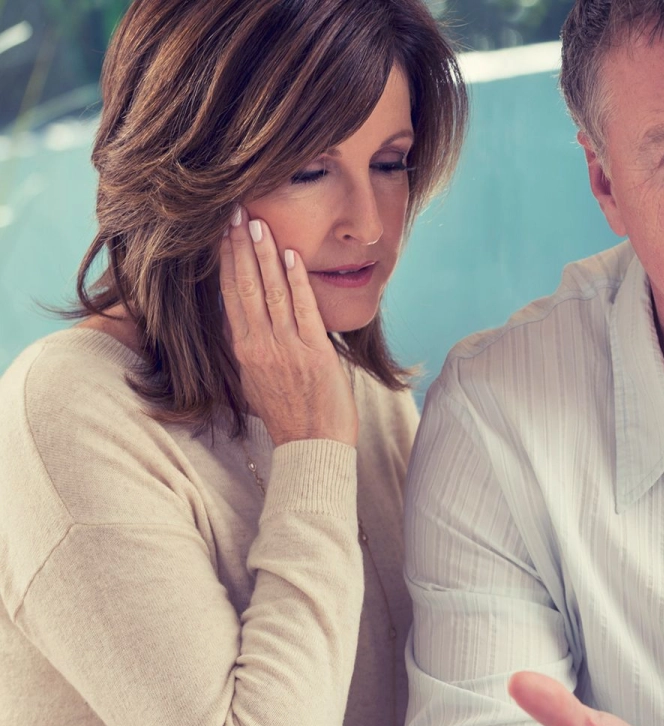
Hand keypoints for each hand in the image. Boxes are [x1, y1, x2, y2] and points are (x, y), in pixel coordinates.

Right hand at [219, 206, 357, 446]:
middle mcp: (259, 346)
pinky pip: (303, 309)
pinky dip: (296, 281)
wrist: (311, 447)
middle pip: (244, 287)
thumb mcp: (256, 381)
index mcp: (245, 350)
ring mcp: (285, 348)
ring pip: (271, 293)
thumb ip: (252, 349)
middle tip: (235, 212)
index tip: (223, 233)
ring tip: (258, 224)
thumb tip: (243, 322)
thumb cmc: (290, 416)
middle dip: (239, 247)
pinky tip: (291, 256)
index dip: (227, 262)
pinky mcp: (314, 353)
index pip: (231, 296)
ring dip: (264, 256)